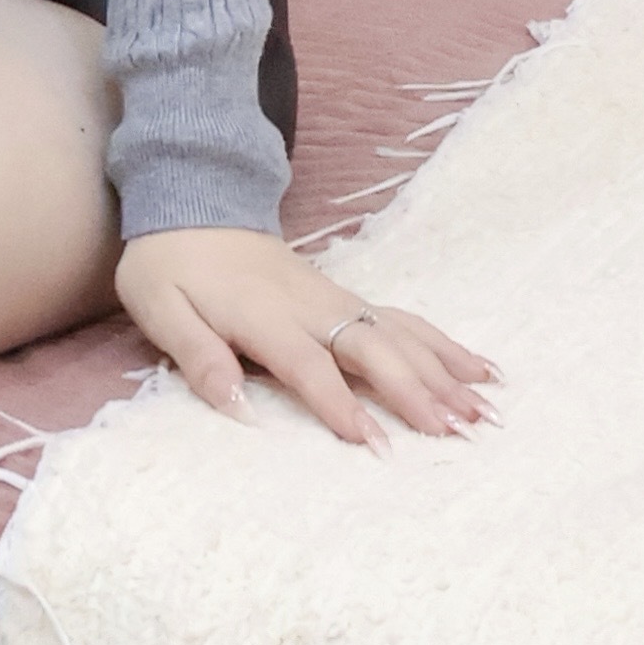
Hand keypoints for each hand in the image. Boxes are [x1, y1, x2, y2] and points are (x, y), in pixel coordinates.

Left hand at [115, 226, 497, 450]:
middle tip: (453, 432)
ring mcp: (335, 299)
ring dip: (442, 372)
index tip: (373, 443)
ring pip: (398, 334)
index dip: (339, 404)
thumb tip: (237, 410)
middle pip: (372, 348)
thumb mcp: (160, 308)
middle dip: (414, 390)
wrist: (191, 200)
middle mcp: (311, 306)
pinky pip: (403, 320)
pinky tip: (478, 368)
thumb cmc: (169, 265)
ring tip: (483, 410)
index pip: (308, 365)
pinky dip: (443, 345)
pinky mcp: (345, 297)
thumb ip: (199, 356)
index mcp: (264, 315)